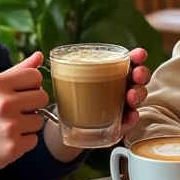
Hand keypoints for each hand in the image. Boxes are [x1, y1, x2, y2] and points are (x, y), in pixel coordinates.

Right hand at [0, 52, 47, 175]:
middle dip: (32, 105)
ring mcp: (10, 126)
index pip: (35, 76)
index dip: (30, 86)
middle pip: (42, 97)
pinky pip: (33, 140)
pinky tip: (5, 141)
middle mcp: (5, 103)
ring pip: (39, 120)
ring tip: (7, 127)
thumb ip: (15, 71)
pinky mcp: (13, 147)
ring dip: (27, 125)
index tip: (20, 94)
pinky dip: (22, 142)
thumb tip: (39, 56)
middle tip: (15, 112)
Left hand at [43, 47, 151, 162]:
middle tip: (136, 75)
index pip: (127, 61)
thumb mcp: (62, 81)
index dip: (136, 56)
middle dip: (141, 74)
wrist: (61, 126)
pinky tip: (129, 117)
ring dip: (138, 95)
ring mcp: (120, 106)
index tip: (139, 54)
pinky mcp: (117, 125)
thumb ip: (53, 68)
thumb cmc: (68, 97)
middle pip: (136, 78)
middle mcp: (118, 87)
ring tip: (130, 97)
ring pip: (136, 98)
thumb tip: (38, 55)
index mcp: (109, 72)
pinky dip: (131, 119)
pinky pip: (129, 122)